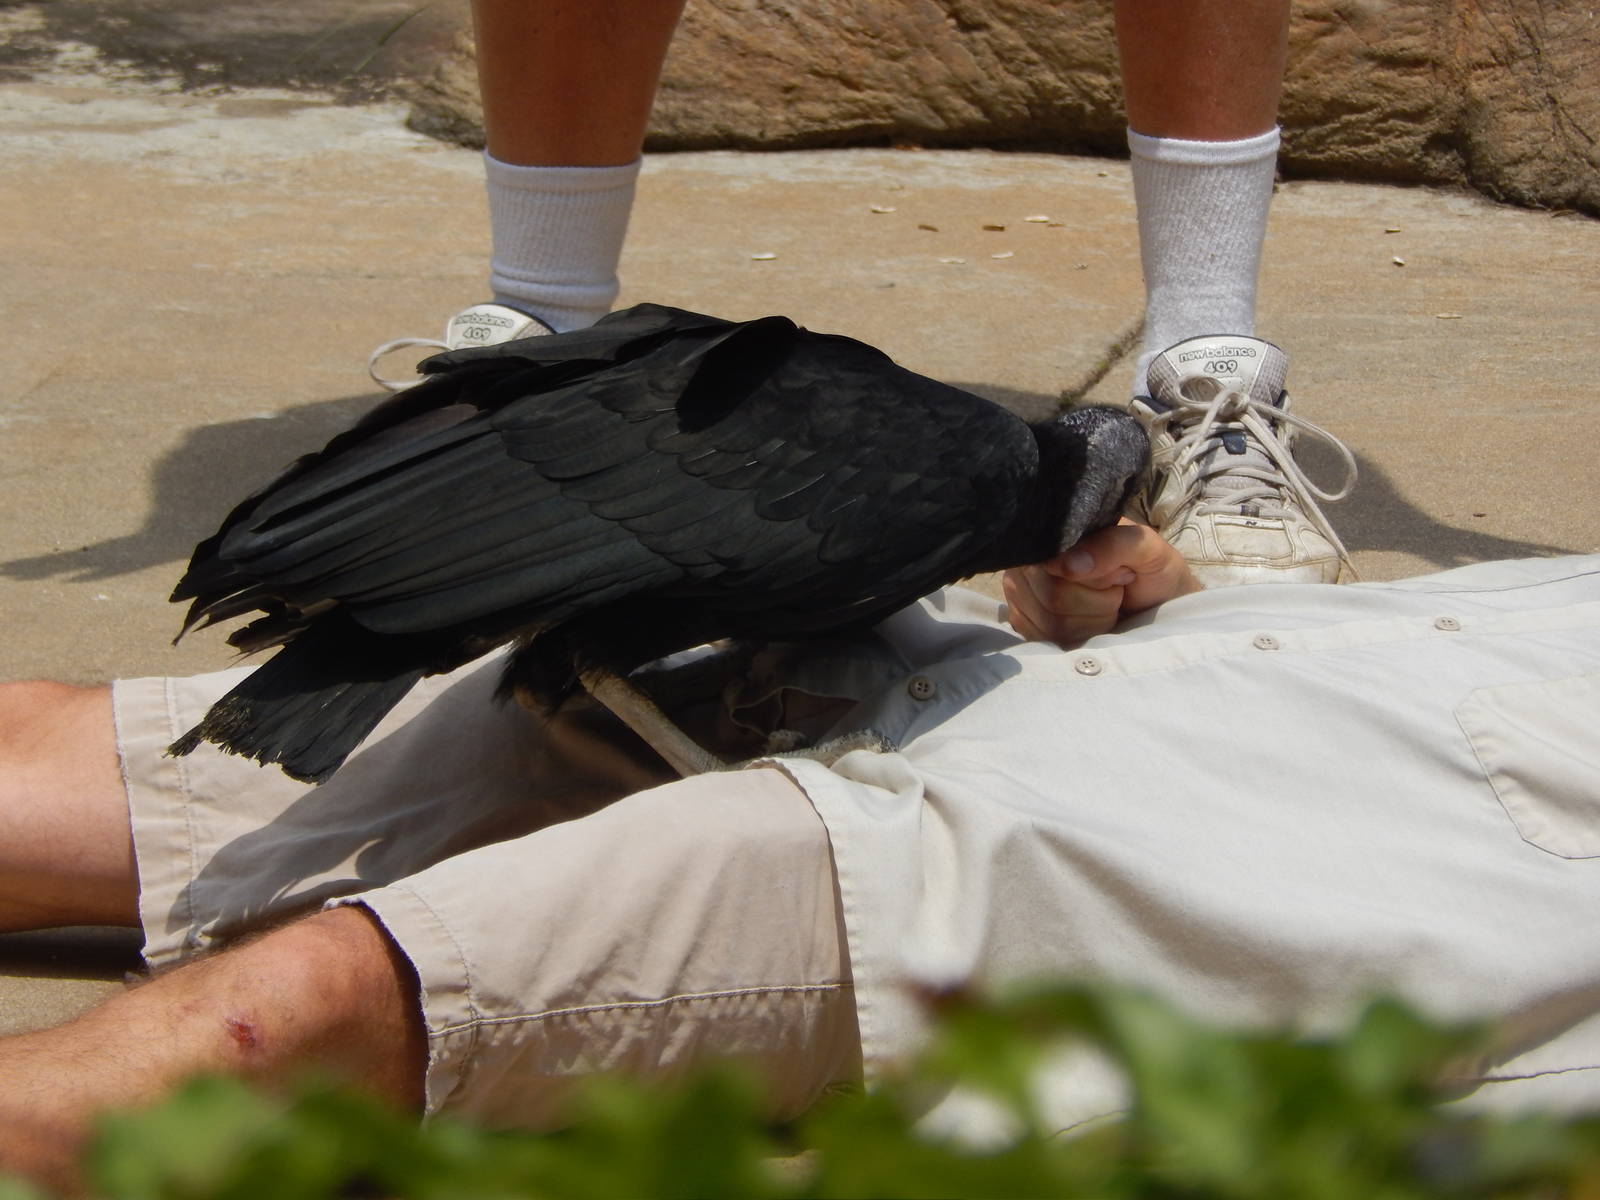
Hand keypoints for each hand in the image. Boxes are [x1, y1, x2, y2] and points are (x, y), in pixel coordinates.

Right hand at [1002, 519, 1202, 647]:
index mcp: (1053, 534)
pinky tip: (1091, 623)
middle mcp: (1027, 562)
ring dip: (1093, 621)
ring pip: (1053, 624)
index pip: (1054, 563)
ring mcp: (1022, 596)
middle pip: (1053, 597)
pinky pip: (1049, 641)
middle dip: (1098, 601)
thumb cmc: (1151, 569)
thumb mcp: (1145, 547)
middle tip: (1115, 589)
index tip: (1117, 573)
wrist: (1157, 604)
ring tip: (1107, 605)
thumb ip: (1113, 545)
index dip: (1092, 578)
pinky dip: (1081, 637)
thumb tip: (1069, 566)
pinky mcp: (1027, 625)